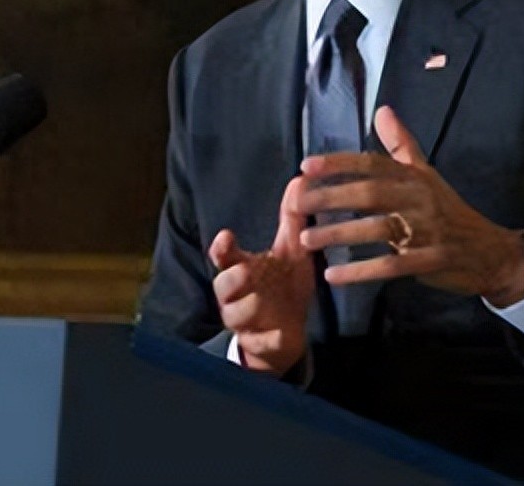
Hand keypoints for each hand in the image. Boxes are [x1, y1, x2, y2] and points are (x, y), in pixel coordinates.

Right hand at [208, 178, 315, 375]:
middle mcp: (237, 295)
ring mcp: (246, 321)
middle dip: (231, 279)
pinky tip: (281, 335)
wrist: (288, 333)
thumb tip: (301, 179)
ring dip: (248, 307)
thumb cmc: (284, 285)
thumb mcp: (291, 251)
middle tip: (244, 270)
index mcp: (243, 269)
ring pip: (236, 316)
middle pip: (223, 286)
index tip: (225, 236)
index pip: (225, 256)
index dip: (222, 248)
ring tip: (261, 300)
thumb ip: (292, 219)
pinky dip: (268, 340)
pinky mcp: (261, 343)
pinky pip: (260, 344)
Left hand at [296, 106, 523, 306]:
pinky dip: (361, 272)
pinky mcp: (432, 260)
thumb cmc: (451, 212)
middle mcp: (421, 199)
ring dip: (341, 234)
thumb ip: (402, 145)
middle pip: (372, 193)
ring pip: (378, 228)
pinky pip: (391, 266)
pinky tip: (334, 275)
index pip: (374, 164)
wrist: (490, 251)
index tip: (307, 166)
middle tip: (298, 202)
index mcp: (416, 178)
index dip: (340, 163)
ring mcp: (428, 230)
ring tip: (306, 239)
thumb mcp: (427, 175)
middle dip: (332, 196)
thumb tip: (382, 110)